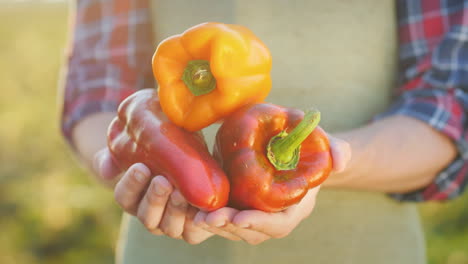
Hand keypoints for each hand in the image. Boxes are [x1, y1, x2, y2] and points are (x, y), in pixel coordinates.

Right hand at [93, 148, 214, 243]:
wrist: (191, 158)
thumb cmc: (162, 149)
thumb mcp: (140, 145)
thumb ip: (117, 154)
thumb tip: (106, 170)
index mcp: (132, 199)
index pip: (124, 197)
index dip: (131, 184)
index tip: (141, 167)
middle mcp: (150, 216)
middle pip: (146, 216)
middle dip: (154, 199)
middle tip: (163, 181)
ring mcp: (172, 225)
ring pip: (169, 227)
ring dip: (175, 211)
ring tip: (181, 192)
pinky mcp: (194, 229)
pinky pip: (194, 234)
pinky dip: (198, 224)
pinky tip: (203, 210)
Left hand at [194, 135, 350, 244]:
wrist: (291, 146)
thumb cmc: (309, 148)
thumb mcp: (325, 144)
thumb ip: (336, 149)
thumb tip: (340, 160)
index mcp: (295, 206)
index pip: (279, 224)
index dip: (261, 223)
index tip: (240, 218)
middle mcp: (273, 214)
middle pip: (251, 231)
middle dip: (229, 227)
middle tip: (208, 217)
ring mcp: (254, 210)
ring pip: (233, 227)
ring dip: (214, 224)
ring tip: (195, 214)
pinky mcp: (238, 202)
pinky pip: (222, 215)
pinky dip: (206, 213)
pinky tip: (190, 204)